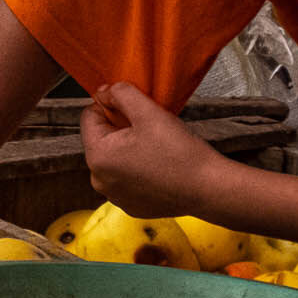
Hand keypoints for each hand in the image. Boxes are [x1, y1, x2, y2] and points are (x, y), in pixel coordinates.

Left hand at [80, 82, 237, 220]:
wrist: (208, 188)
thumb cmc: (180, 153)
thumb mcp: (148, 111)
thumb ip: (121, 93)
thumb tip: (105, 91)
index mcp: (98, 156)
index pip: (89, 117)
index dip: (110, 106)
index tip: (134, 107)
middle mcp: (99, 180)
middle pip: (101, 139)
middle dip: (120, 128)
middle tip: (148, 127)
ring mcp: (114, 196)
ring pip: (114, 159)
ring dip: (128, 148)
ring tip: (155, 146)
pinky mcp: (131, 206)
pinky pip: (126, 178)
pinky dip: (137, 169)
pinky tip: (158, 165)